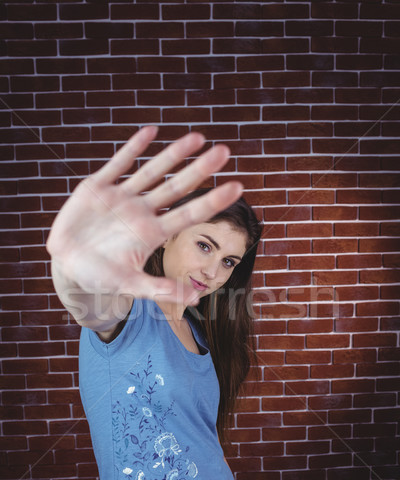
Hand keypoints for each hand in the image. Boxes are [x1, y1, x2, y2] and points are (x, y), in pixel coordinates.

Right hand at [47, 126, 242, 306]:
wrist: (68, 265)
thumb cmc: (100, 277)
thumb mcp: (130, 286)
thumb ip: (161, 289)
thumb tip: (196, 298)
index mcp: (152, 233)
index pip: (190, 213)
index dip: (213, 200)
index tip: (237, 187)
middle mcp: (142, 212)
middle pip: (177, 187)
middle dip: (200, 169)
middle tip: (224, 151)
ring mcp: (122, 198)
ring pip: (153, 171)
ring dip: (173, 154)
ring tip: (198, 137)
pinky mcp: (98, 188)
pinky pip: (118, 164)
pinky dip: (133, 148)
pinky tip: (151, 131)